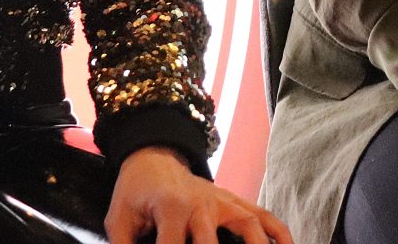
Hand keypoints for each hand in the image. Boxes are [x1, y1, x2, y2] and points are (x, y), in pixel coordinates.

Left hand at [105, 146, 291, 243]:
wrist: (154, 160)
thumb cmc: (136, 194)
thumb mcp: (119, 220)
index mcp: (171, 207)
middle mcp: (202, 203)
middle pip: (211, 242)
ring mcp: (223, 201)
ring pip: (248, 225)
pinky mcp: (234, 201)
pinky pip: (263, 215)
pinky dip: (279, 231)